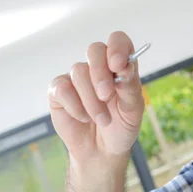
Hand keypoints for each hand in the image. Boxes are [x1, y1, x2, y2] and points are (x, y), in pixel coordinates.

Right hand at [48, 31, 144, 188]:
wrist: (102, 151)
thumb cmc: (122, 126)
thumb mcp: (133, 109)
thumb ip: (130, 87)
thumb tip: (124, 67)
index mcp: (120, 65)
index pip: (118, 40)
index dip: (117, 47)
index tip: (118, 65)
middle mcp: (98, 66)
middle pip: (94, 49)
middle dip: (100, 72)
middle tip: (107, 95)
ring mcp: (77, 77)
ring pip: (79, 71)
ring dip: (92, 99)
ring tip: (103, 119)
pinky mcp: (59, 91)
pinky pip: (62, 88)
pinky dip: (75, 106)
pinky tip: (83, 117)